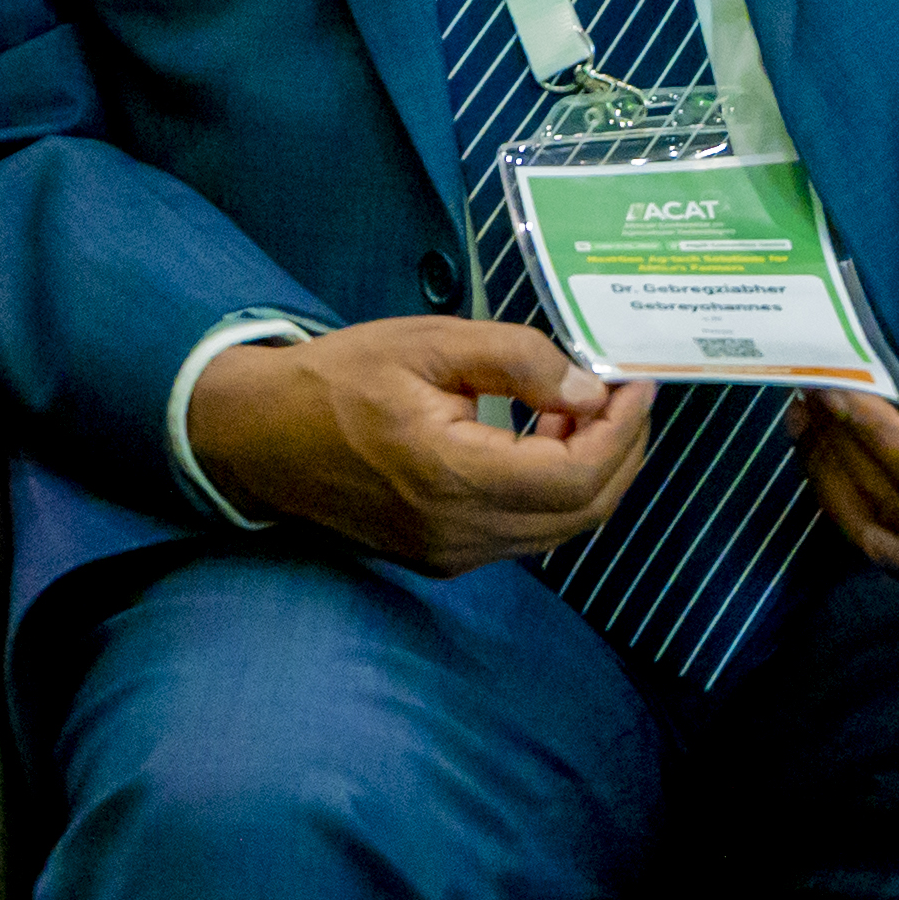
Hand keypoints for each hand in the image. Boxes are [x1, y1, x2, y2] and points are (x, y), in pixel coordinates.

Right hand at [185, 317, 654, 571]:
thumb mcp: (434, 343)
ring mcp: (447, 555)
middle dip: (620, 451)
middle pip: (581, 512)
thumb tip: (590, 389)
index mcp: (454, 479)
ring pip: (556, 528)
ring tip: (583, 405)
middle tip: (625, 392)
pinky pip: (522, 531)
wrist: (259, 436)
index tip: (639, 381)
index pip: (576, 476)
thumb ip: (520, 361)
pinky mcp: (438, 556)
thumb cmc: (342, 379)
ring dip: (589, 470)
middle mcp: (457, 535)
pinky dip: (553, 488)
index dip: (623, 431)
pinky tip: (542, 435)